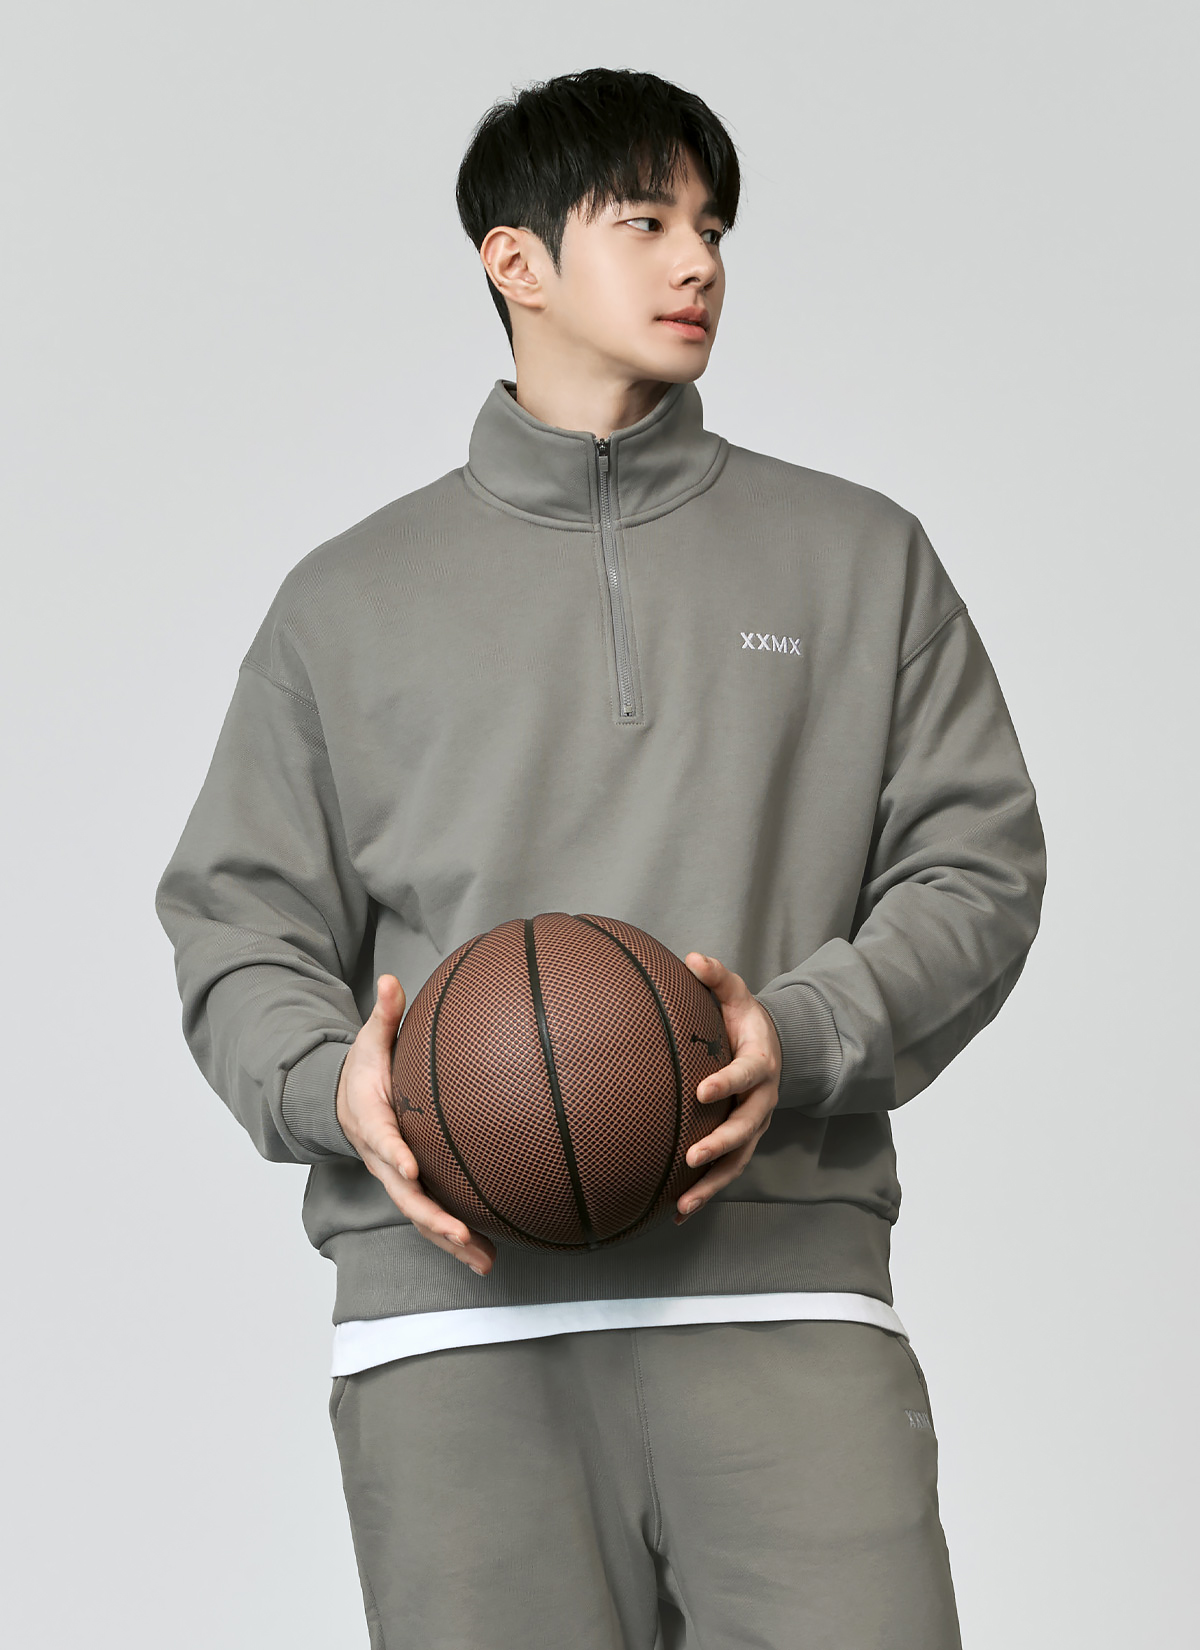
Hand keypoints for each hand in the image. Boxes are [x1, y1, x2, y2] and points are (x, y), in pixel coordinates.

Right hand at [336, 973, 496, 1276]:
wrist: (344, 1103)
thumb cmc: (365, 1070)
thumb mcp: (367, 1040)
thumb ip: (382, 1016)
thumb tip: (391, 980)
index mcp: (371, 1122)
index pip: (381, 1141)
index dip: (394, 1155)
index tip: (411, 1168)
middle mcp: (383, 1159)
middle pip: (404, 1195)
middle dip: (431, 1216)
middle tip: (459, 1231)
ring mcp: (397, 1180)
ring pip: (420, 1218)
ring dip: (450, 1241)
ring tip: (483, 1260)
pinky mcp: (414, 1191)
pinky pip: (434, 1220)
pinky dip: (457, 1241)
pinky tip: (489, 1258)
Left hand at [674, 953, 782, 1225]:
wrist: (769, 1047)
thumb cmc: (742, 1019)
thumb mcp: (735, 993)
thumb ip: (716, 976)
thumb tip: (692, 958)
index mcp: (761, 1062)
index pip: (749, 1074)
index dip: (729, 1082)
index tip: (703, 1091)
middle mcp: (763, 1100)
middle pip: (748, 1127)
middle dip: (722, 1143)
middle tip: (693, 1156)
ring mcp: (755, 1125)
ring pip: (739, 1160)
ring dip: (713, 1182)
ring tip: (684, 1202)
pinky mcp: (743, 1143)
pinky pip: (728, 1171)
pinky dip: (706, 1192)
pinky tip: (678, 1212)